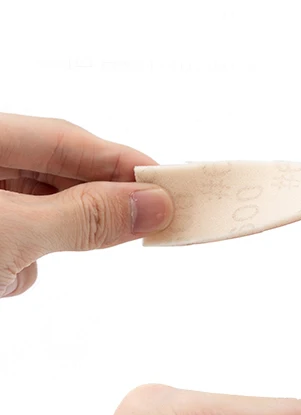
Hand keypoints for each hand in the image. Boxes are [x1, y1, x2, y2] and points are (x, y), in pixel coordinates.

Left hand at [0, 113, 172, 297]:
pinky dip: (22, 264)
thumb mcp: (14, 230)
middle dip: (95, 204)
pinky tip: (7, 273)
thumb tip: (153, 204)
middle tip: (151, 222)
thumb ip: (85, 216)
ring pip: (41, 212)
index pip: (67, 140)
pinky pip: (20, 243)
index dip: (121, 162)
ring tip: (52, 254)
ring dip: (53, 240)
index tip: (169, 186)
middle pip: (57, 175)